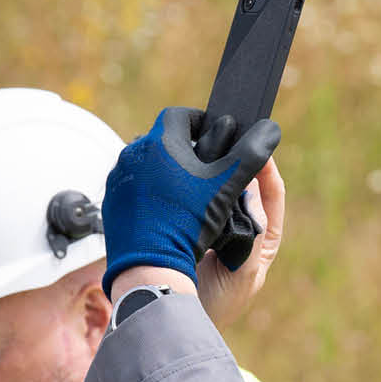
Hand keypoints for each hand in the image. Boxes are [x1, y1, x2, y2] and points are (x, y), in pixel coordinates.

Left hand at [101, 107, 280, 291]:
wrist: (149, 265)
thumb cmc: (189, 223)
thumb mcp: (227, 186)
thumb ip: (250, 154)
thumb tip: (269, 129)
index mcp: (161, 141)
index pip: (181, 115)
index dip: (200, 123)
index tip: (213, 137)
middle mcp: (133, 153)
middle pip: (162, 140)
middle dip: (183, 150)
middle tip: (203, 171)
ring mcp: (118, 178)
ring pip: (146, 164)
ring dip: (164, 172)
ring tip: (185, 195)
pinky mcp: (110, 201)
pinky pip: (132, 188)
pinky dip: (148, 193)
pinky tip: (163, 213)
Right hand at [192, 156, 284, 327]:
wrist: (177, 319)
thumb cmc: (216, 305)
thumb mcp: (243, 275)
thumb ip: (252, 239)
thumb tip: (252, 194)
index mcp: (262, 238)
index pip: (271, 195)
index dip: (267, 170)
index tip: (259, 147)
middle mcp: (241, 227)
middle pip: (245, 185)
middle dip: (238, 162)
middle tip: (230, 137)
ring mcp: (214, 224)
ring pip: (218, 188)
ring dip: (213, 169)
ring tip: (206, 146)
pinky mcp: (190, 223)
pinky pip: (195, 197)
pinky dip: (193, 182)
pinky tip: (184, 168)